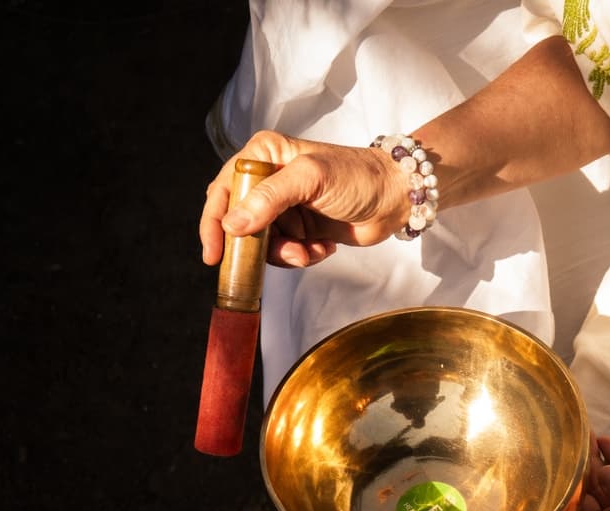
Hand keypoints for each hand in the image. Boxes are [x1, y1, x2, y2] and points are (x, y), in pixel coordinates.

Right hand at [199, 130, 410, 267]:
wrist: (396, 198)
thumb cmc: (357, 176)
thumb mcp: (310, 179)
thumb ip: (269, 199)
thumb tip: (232, 225)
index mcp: (264, 155)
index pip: (224, 189)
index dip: (214, 223)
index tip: (214, 255)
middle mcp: (269, 180)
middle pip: (239, 223)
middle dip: (258, 246)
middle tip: (283, 253)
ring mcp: (284, 207)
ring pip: (262, 244)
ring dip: (285, 254)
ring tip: (309, 251)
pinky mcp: (299, 229)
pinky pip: (285, 252)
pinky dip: (301, 256)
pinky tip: (322, 248)